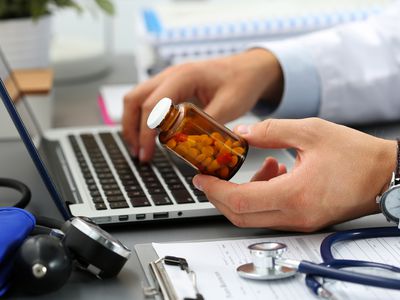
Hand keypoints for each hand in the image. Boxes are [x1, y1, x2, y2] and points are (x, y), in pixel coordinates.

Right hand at [122, 48, 282, 160]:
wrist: (250, 68)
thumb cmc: (241, 81)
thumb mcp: (229, 106)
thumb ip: (207, 125)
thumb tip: (190, 148)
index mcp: (183, 77)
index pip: (152, 105)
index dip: (145, 132)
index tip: (147, 153)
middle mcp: (171, 75)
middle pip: (134, 99)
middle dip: (131, 129)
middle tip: (139, 153)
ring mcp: (169, 78)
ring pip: (136, 98)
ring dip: (133, 123)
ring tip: (141, 148)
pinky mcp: (172, 86)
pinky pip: (148, 99)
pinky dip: (143, 118)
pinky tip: (151, 135)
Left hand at [193, 118, 396, 231]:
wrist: (386, 175)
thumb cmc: (357, 155)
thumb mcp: (310, 131)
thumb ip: (270, 131)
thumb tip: (242, 132)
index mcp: (295, 195)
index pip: (239, 201)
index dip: (215, 190)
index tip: (201, 177)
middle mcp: (295, 215)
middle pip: (240, 215)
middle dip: (220, 195)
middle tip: (213, 176)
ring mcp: (300, 221)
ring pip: (254, 215)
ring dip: (244, 192)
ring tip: (262, 164)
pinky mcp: (304, 219)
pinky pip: (271, 213)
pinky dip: (262, 194)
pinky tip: (275, 172)